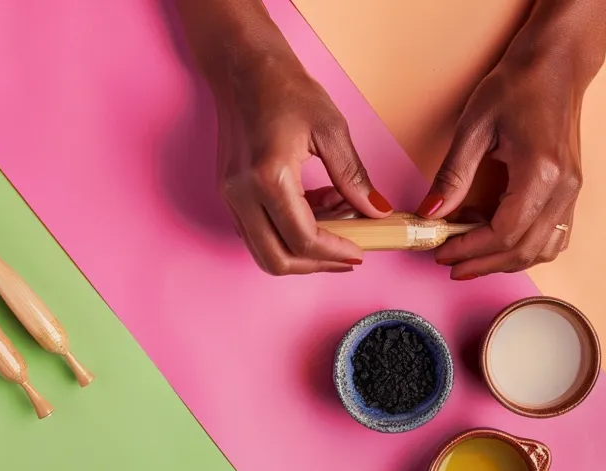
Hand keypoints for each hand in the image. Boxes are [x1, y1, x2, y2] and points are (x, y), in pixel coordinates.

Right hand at [214, 57, 393, 274]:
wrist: (244, 70)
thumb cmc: (285, 89)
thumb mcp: (331, 130)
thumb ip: (353, 178)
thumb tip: (377, 212)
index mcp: (268, 177)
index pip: (303, 239)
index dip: (334, 254)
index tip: (359, 254)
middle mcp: (242, 194)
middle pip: (276, 259)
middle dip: (316, 264)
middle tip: (348, 255)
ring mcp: (230, 197)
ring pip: (263, 251)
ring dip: (300, 249)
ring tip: (334, 221)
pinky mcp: (229, 194)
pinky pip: (256, 232)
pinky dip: (285, 233)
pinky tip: (313, 208)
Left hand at [417, 0, 605, 279]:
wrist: (554, 66)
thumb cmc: (516, 86)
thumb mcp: (473, 128)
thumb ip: (452, 176)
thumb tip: (430, 214)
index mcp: (539, 173)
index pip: (502, 232)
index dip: (468, 249)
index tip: (441, 253)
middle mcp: (562, 188)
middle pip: (522, 248)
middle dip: (482, 262)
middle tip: (448, 263)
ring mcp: (571, 191)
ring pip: (541, 248)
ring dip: (503, 259)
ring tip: (468, 254)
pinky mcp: (569, 189)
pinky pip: (553, 234)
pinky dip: (524, 246)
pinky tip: (494, 239)